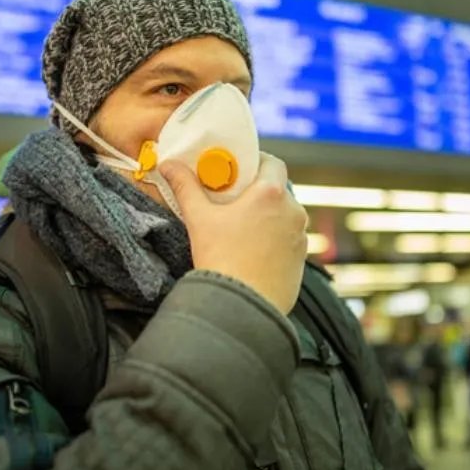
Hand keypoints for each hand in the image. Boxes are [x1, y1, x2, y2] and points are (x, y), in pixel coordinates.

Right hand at [160, 152, 307, 313]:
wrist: (242, 307)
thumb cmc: (222, 260)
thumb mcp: (199, 218)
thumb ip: (185, 187)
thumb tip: (168, 165)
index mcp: (271, 194)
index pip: (272, 163)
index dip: (256, 162)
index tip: (238, 170)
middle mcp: (293, 212)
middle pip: (278, 190)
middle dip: (258, 191)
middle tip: (233, 199)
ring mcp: (300, 238)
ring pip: (284, 216)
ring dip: (267, 216)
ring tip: (242, 228)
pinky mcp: (301, 261)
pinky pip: (289, 240)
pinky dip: (274, 240)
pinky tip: (252, 251)